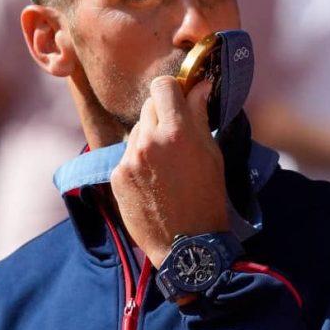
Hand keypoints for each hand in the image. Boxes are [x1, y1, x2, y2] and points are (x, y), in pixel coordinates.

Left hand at [111, 76, 228, 266]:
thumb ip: (200, 116)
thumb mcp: (212, 154)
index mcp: (177, 132)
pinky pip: (128, 155)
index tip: (182, 99)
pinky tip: (154, 181)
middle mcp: (148, 141)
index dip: (173, 90)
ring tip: (167, 165)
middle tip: (177, 135)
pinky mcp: (117, 176)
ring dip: (150, 138)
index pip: (163, 86)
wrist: (187, 243)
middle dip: (163, 114)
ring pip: (137, 130)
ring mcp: (129, 159)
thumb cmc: (208, 198)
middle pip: (149, 105)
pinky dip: (140, 161)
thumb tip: (199, 86)